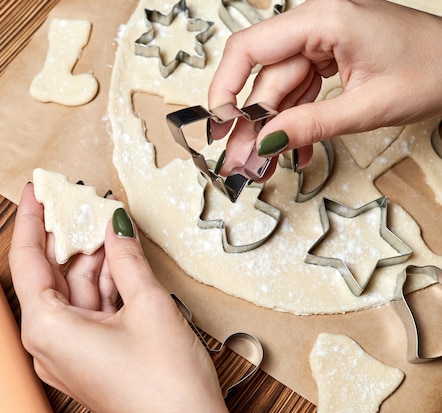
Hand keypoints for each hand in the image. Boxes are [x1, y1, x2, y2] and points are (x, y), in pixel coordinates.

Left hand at [9, 184, 228, 412]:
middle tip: (79, 198)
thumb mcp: (148, 305)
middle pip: (48, 273)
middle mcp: (48, 342)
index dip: (30, 218)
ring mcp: (68, 352)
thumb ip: (127, 257)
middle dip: (66, 234)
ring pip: (73, 290)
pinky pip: (88, 309)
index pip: (26, 259)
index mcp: (46, 328)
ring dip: (91, 256)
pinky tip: (117, 254)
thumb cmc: (165, 384)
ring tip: (106, 220)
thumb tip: (116, 223)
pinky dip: (103, 281)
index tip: (35, 190)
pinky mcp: (89, 357)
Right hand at [209, 0, 441, 177]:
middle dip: (251, 125)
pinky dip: (294, 121)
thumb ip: (311, 124)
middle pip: (263, 77)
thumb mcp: (368, 105)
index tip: (218, 125)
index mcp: (323, 18)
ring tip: (262, 167)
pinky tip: (292, 151)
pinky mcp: (328, 55)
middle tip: (240, 163)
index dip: (224, 88)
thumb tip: (265, 143)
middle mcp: (316, 23)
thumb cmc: (433, 69)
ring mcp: (321, 40)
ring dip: (271, 129)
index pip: (248, 48)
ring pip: (278, 88)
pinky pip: (299, 91)